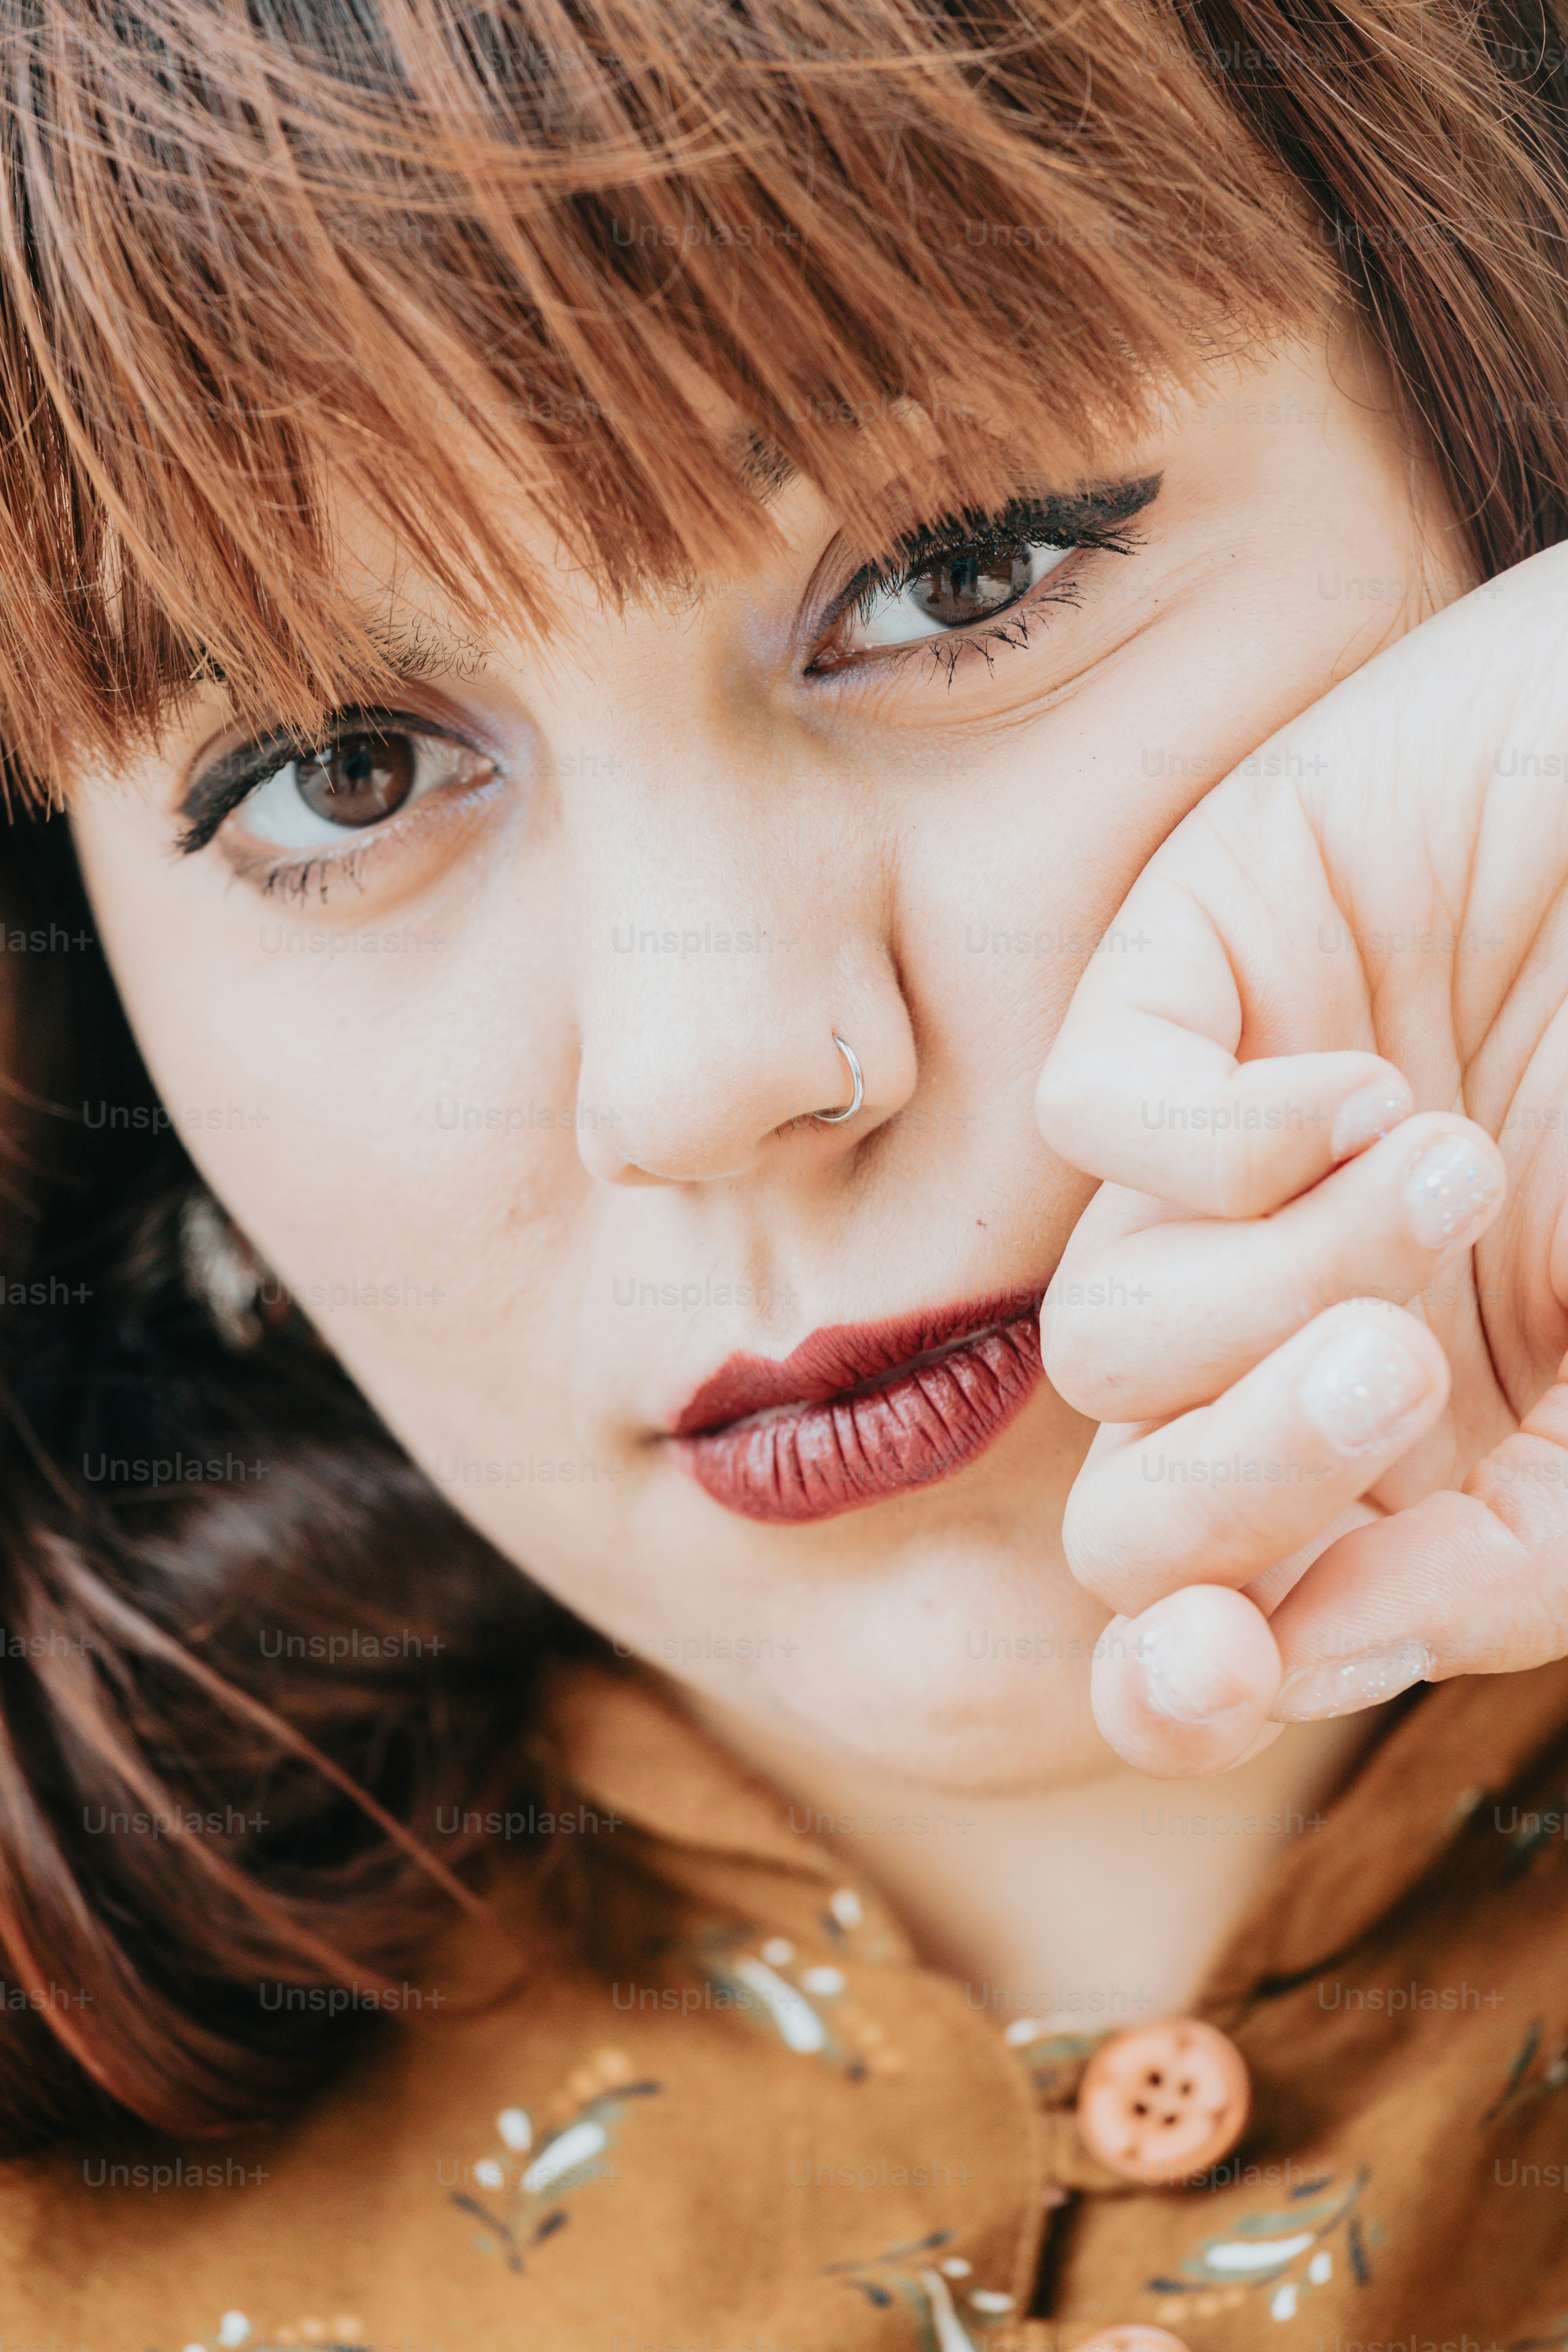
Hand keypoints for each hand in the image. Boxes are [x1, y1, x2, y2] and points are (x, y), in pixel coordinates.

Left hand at [1034, 541, 1567, 1775]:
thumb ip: (1533, 1544)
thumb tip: (1318, 1646)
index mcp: (1412, 1455)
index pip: (1221, 1629)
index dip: (1182, 1686)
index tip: (1233, 1663)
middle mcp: (1292, 1333)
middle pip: (1133, 1515)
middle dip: (1234, 1482)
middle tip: (1392, 1366)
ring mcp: (1224, 1174)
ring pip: (1101, 1337)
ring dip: (1283, 1281)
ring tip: (1449, 1166)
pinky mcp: (1177, 997)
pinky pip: (1090, 1123)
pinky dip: (1220, 1136)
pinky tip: (1363, 1085)